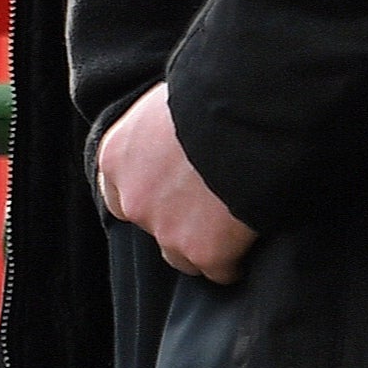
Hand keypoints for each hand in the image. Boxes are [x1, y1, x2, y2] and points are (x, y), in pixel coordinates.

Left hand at [97, 82, 257, 283]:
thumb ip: (159, 133)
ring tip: (233, 228)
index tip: (177, 192)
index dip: (152, 195)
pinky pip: (220, 271)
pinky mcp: (202, 251)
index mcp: (115, 157)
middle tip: (211, 207)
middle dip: (176, 221)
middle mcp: (132, 198)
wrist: (247, 116)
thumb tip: (176, 141)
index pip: (121, 194)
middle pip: (151, 226)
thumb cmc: (213, 97)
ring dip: (204, 246)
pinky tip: (252, 243)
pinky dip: (235, 262)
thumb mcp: (167, 105)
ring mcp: (164, 229)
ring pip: (181, 256)